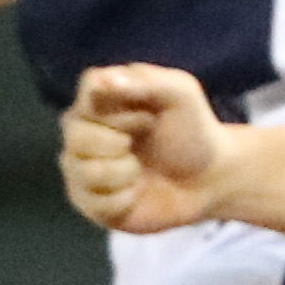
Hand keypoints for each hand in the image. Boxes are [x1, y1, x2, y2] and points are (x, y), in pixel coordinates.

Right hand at [58, 63, 240, 233]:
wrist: (207, 178)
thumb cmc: (191, 130)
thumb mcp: (181, 94)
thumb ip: (145, 81)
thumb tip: (102, 81)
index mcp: (99, 97)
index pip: (89, 89)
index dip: (122, 107)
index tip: (149, 114)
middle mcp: (80, 130)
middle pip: (76, 135)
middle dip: (121, 142)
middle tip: (145, 142)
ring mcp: (79, 167)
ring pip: (86, 171)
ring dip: (126, 172)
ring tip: (140, 169)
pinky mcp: (87, 201)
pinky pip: (97, 203)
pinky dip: (127, 198)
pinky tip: (137, 191)